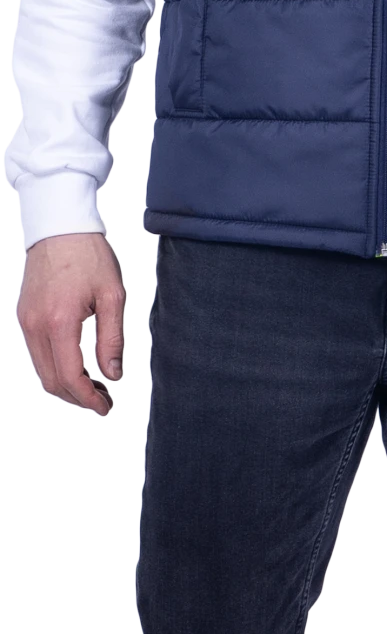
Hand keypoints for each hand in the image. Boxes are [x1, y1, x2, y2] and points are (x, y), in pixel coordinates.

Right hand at [16, 232, 126, 417]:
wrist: (58, 226)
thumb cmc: (88, 255)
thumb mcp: (112, 295)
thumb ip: (112, 339)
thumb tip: (113, 374)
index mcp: (59, 321)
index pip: (70, 376)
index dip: (89, 398)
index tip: (106, 407)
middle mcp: (36, 325)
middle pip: (52, 380)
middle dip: (78, 397)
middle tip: (104, 401)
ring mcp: (26, 322)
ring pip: (42, 370)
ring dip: (67, 385)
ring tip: (95, 385)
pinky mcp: (25, 317)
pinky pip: (38, 354)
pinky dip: (57, 368)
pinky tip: (78, 366)